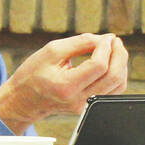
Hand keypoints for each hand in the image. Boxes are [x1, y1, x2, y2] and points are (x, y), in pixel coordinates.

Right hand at [0, 33, 128, 129]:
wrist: (24, 100)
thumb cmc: (33, 74)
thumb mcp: (52, 51)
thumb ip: (79, 43)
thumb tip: (105, 39)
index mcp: (66, 86)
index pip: (99, 66)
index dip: (106, 48)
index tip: (106, 37)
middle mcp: (78, 100)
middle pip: (113, 77)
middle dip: (119, 54)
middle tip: (114, 41)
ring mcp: (85, 106)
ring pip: (118, 85)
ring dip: (120, 64)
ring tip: (113, 49)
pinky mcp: (89, 106)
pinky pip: (113, 91)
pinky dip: (116, 74)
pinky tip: (110, 62)